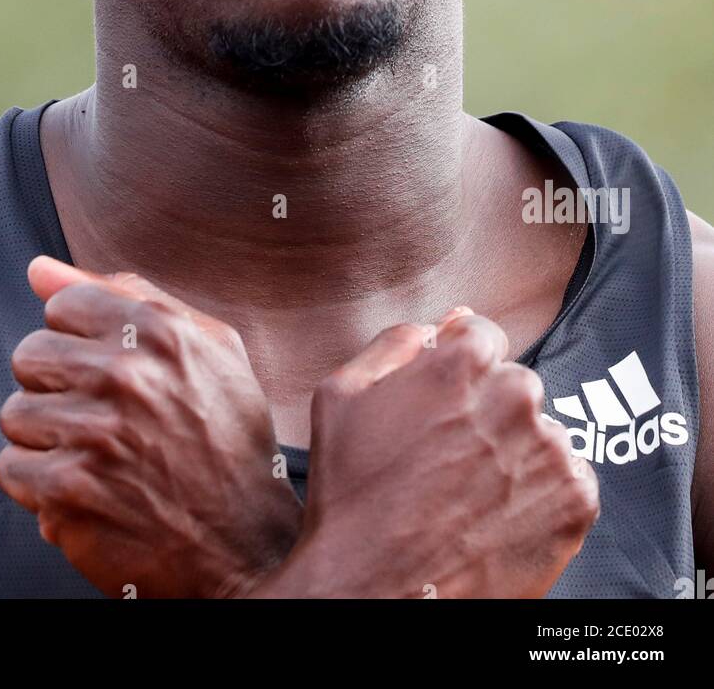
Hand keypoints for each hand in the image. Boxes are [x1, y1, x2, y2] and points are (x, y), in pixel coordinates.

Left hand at [0, 256, 301, 597]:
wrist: (246, 545)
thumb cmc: (227, 441)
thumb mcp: (207, 348)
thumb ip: (125, 295)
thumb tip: (39, 270)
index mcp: (158, 330)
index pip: (62, 306)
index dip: (81, 342)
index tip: (107, 372)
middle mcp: (125, 375)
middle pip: (29, 355)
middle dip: (57, 387)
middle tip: (101, 417)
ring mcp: (95, 435)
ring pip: (16, 413)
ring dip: (47, 439)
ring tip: (96, 455)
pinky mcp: (69, 492)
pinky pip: (12, 469)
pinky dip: (40, 485)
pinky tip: (84, 489)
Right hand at [252, 310, 598, 598]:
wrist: (373, 593)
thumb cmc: (350, 496)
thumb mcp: (341, 395)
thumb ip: (395, 343)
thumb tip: (443, 325)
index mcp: (461, 362)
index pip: (482, 336)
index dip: (461, 371)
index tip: (446, 405)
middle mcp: (515, 395)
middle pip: (515, 384)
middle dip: (490, 411)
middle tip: (451, 459)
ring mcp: (550, 449)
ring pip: (542, 432)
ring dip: (517, 452)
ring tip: (472, 495)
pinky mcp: (576, 500)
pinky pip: (572, 476)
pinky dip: (544, 492)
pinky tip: (500, 515)